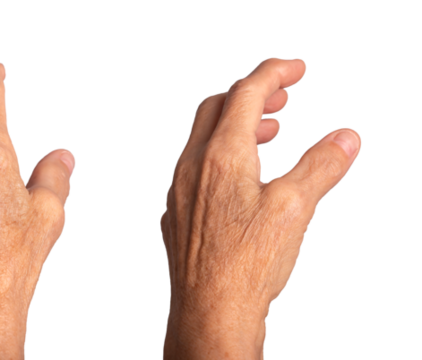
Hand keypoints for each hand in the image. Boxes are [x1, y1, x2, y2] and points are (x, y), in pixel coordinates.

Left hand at [160, 57, 360, 356]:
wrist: (209, 311)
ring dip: (237, 122)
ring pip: (203, 135)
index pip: (245, 92)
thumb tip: (346, 137)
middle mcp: (192, 165)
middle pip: (217, 106)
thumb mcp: (296, 210)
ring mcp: (179, 188)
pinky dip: (221, 151)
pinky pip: (195, 164)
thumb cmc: (247, 264)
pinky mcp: (176, 211)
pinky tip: (244, 174)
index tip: (297, 67)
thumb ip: (320, 166)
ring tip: (272, 130)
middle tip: (286, 94)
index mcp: (220, 155)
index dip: (274, 71)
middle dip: (253, 92)